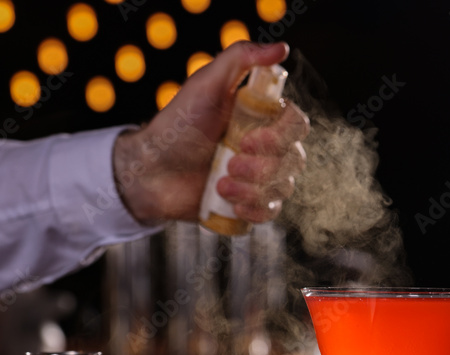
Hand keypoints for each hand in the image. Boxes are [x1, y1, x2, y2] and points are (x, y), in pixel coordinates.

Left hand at [114, 41, 308, 224]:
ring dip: (252, 189)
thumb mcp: (205, 84)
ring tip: (219, 184)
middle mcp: (267, 148)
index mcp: (262, 119)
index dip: (280, 136)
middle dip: (262, 167)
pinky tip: (233, 204)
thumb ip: (240, 58)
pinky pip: (272, 212)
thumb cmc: (177, 124)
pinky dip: (256, 210)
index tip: (246, 139)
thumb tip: (281, 48)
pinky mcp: (249, 204)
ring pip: (283, 187)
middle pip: (295, 159)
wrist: (151, 170)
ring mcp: (260, 178)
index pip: (297, 125)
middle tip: (228, 164)